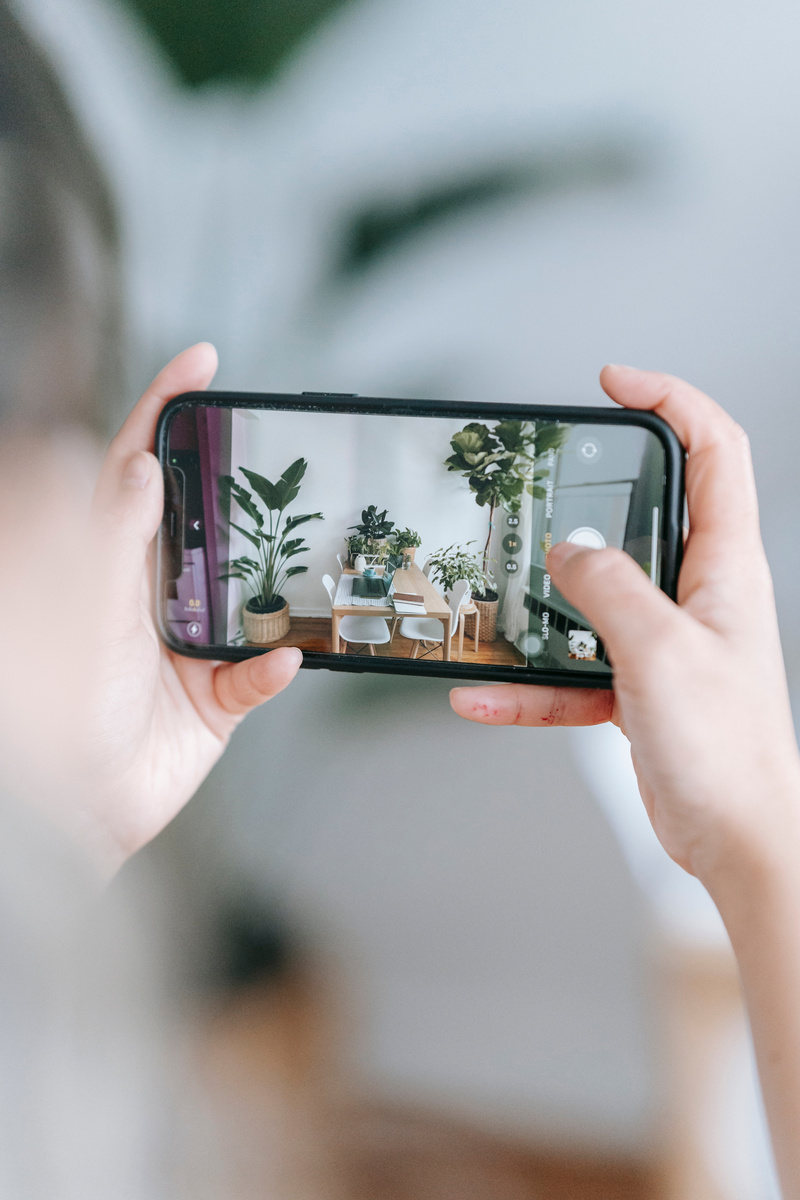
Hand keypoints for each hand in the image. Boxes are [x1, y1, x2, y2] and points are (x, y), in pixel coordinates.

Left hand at [87, 344, 300, 873]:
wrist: (73, 811)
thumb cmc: (57, 710)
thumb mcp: (83, 607)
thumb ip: (113, 534)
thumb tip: (143, 463)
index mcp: (110, 561)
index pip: (140, 468)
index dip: (166, 411)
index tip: (202, 362)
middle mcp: (153, 595)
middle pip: (207, 521)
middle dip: (242, 487)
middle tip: (279, 455)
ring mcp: (191, 644)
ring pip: (250, 592)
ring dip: (275, 582)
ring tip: (307, 553)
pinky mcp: (220, 697)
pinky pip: (262, 674)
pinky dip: (272, 669)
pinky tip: (279, 662)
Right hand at [450, 365, 799, 888]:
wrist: (740, 841)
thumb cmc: (729, 753)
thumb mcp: (660, 652)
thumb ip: (609, 590)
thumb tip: (570, 551)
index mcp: (725, 567)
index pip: (714, 451)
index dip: (670, 401)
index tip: (615, 382)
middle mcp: (699, 595)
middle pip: (649, 514)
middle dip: (594, 496)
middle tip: (542, 481)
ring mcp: (666, 641)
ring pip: (596, 597)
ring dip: (544, 602)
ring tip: (496, 601)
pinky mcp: (639, 687)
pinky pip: (573, 669)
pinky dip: (529, 683)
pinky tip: (484, 696)